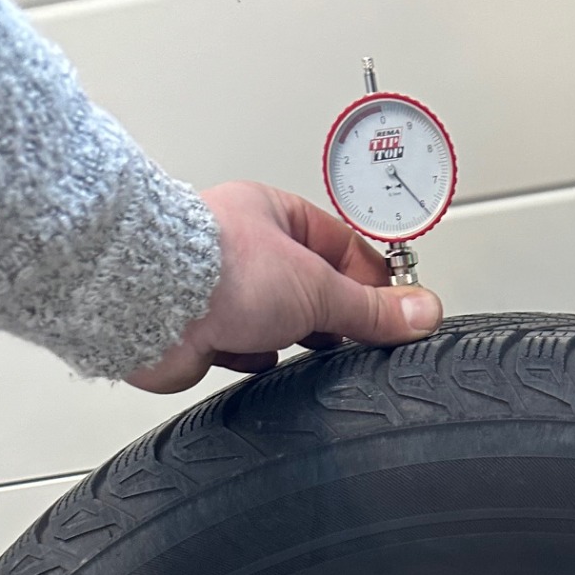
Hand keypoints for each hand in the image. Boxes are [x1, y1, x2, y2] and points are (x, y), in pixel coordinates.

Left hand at [126, 180, 442, 392]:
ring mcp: (223, 289)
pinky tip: (258, 359)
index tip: (400, 312)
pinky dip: (255, 358)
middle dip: (332, 313)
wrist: (153, 302)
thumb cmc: (217, 267)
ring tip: (301, 343)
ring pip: (278, 320)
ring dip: (291, 336)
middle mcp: (247, 248)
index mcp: (277, 216)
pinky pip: (244, 350)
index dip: (375, 281)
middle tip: (356, 334)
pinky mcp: (203, 330)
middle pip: (312, 286)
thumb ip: (372, 309)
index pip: (343, 247)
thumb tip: (421, 312)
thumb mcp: (319, 286)